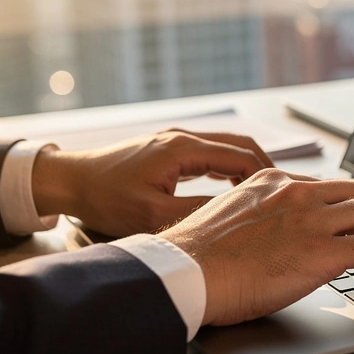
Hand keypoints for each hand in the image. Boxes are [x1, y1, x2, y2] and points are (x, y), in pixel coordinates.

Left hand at [31, 129, 273, 236]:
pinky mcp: (168, 149)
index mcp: (183, 148)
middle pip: (241, 145)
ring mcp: (176, 140)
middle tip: (284, 195)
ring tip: (264, 195)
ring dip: (248, 167)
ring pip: (227, 147)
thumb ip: (196, 212)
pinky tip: (232, 190)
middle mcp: (183, 137)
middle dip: (266, 168)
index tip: (284, 198)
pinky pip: (211, 153)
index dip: (267, 177)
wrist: (70, 180)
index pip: (242, 157)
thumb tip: (235, 215)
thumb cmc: (104, 198)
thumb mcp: (152, 214)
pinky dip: (229, 167)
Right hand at [156, 168, 353, 325]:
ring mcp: (312, 220)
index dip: (352, 206)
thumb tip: (270, 238)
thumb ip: (256, 218)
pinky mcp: (323, 251)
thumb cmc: (194, 260)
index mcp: (272, 182)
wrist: (183, 273)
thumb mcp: (226, 219)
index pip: (328, 186)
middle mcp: (297, 193)